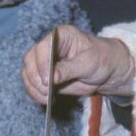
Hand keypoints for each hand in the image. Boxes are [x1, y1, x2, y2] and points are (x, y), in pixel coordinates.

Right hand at [21, 25, 135, 103]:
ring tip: (47, 97)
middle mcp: (49, 47)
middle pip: (30, 60)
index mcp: (61, 35)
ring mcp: (45, 63)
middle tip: (46, 91)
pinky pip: (32, 85)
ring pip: (28, 74)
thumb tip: (51, 77)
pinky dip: (35, 94)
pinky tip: (46, 99)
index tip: (46, 79)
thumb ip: (69, 69)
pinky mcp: (44, 77)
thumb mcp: (89, 62)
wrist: (107, 72)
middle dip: (35, 78)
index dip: (41, 63)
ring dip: (34, 88)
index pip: (43, 47)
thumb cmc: (102, 59)